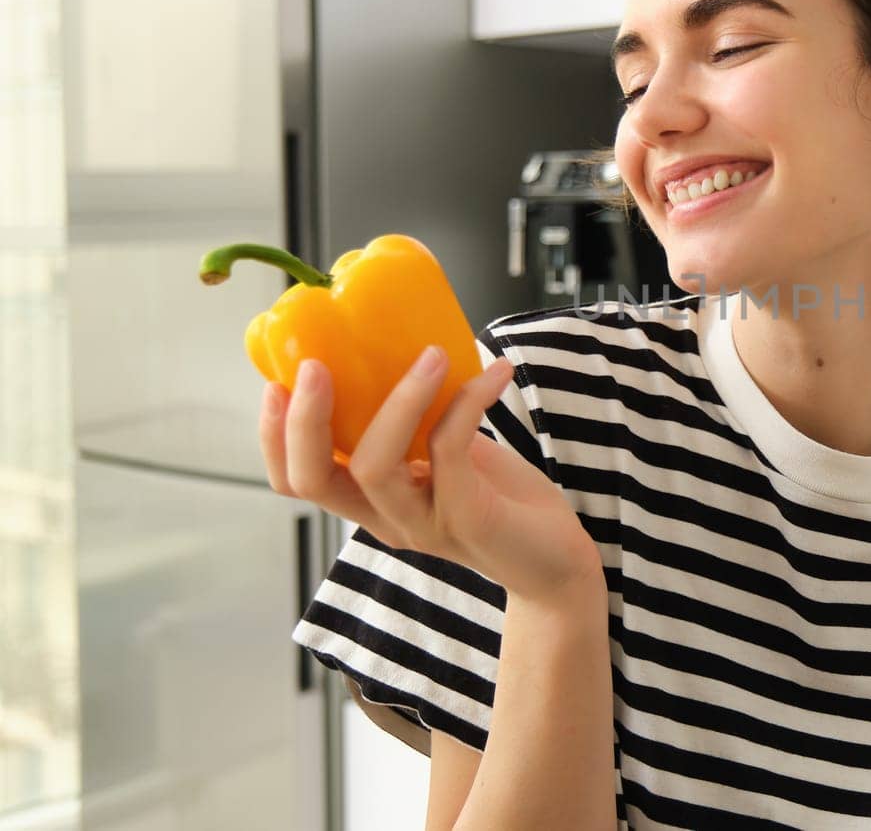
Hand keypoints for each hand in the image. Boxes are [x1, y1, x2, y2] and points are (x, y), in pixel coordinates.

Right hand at [260, 347, 602, 606]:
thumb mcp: (448, 454)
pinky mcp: (469, 519)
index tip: (278, 381)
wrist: (557, 560)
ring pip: (377, 467)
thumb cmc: (500, 497)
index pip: (296, 481)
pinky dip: (468, 401)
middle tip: (317, 364)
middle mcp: (387, 518)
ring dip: (398, 400)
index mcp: (371, 502)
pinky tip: (495, 373)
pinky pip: (450, 451)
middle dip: (305, 421)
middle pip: (314, 481)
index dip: (274, 436)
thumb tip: (407, 349)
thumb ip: (421, 422)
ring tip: (431, 354)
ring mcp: (425, 523)